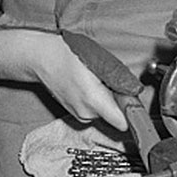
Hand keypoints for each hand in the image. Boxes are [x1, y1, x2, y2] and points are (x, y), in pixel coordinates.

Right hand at [2, 30, 127, 130]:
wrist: (40, 57)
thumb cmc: (66, 53)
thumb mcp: (99, 59)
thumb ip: (119, 77)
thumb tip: (135, 90)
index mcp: (93, 100)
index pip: (123, 122)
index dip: (133, 112)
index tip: (135, 102)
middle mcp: (86, 113)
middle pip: (116, 116)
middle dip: (118, 100)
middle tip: (109, 80)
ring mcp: (79, 115)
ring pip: (105, 112)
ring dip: (107, 98)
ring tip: (95, 79)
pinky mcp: (75, 113)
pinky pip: (95, 110)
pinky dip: (96, 99)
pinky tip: (87, 83)